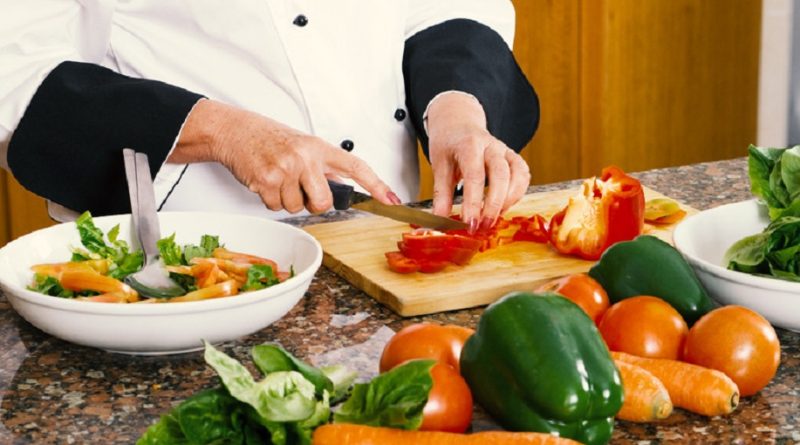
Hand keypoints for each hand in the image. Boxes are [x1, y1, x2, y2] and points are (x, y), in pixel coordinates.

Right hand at [170, 99, 398, 212]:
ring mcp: (286, 169)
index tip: (392, 199)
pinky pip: (276, 207)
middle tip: (300, 188)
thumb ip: (323, 166)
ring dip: (287, 200)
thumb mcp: (303, 146)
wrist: (235, 131)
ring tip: (277, 179)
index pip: (356, 166)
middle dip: (313, 203)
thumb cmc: (270, 138)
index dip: (377, 184)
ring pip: (297, 207)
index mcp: (319, 147)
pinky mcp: (266, 180)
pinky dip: (270, 200)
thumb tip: (341, 186)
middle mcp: (305, 157)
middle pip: (324, 201)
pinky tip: (265, 182)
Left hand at [426, 93, 530, 231]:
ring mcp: (505, 151)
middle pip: (501, 175)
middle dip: (493, 204)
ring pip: (517, 176)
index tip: (469, 223)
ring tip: (492, 219)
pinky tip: (503, 207)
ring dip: (508, 201)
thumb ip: (441, 194)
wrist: (459, 124)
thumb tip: (440, 221)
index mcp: (469, 145)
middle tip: (482, 226)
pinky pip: (523, 176)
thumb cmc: (449, 145)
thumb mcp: (439, 165)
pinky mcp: (514, 158)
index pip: (475, 175)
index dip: (473, 202)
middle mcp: (492, 146)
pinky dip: (517, 194)